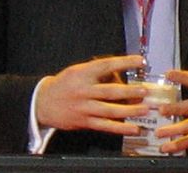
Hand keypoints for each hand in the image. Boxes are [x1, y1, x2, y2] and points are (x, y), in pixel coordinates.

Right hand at [35, 55, 149, 134]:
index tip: (140, 60)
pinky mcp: (85, 121)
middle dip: (129, 91)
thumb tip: (120, 74)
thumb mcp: (78, 70)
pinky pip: (105, 125)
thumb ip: (98, 72)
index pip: (107, 65)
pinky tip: (132, 127)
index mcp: (83, 73)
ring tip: (144, 107)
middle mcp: (84, 90)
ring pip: (110, 110)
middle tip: (144, 90)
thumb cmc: (65, 84)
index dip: (124, 62)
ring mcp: (85, 107)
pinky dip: (120, 127)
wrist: (43, 102)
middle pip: (110, 91)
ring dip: (129, 110)